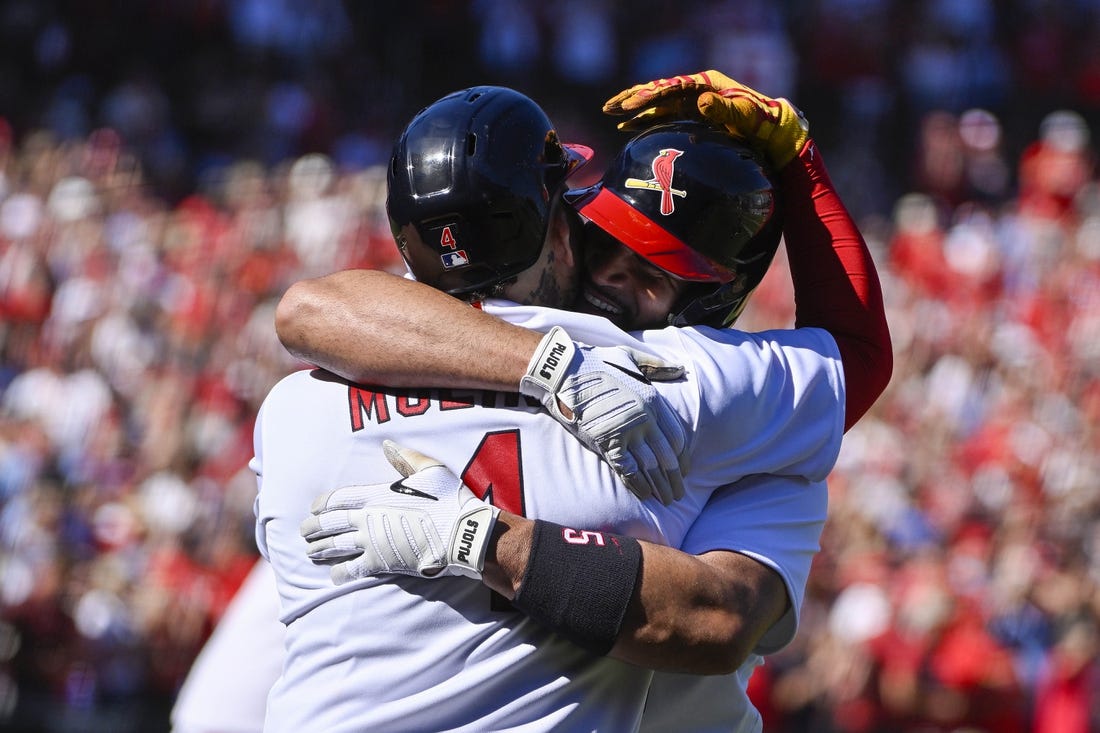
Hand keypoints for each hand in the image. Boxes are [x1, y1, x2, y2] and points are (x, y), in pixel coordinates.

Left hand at [299, 440, 499, 583]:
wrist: (461, 534)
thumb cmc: (449, 499)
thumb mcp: (430, 470)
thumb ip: (405, 457)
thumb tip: (386, 444)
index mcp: (376, 495)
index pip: (338, 498)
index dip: (322, 504)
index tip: (314, 508)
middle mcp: (368, 518)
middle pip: (330, 523)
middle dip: (313, 528)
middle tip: (304, 532)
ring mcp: (372, 542)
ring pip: (335, 546)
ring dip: (320, 550)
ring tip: (310, 553)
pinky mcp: (381, 564)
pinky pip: (352, 570)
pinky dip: (340, 573)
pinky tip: (334, 575)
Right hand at [519, 327, 687, 504]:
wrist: (565, 371)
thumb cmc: (596, 363)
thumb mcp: (631, 358)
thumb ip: (658, 367)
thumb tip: (681, 369)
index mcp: (654, 400)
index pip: (677, 437)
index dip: (682, 457)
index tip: (683, 470)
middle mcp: (645, 419)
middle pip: (667, 456)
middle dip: (674, 479)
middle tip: (678, 494)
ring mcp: (626, 432)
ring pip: (651, 467)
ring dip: (660, 487)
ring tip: (666, 500)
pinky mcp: (607, 442)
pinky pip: (628, 470)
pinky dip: (638, 485)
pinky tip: (645, 495)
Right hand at [602, 70, 809, 168]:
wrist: (772, 134)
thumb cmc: (761, 122)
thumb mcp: (745, 116)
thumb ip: (724, 109)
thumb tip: (701, 102)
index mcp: (707, 83)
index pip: (672, 87)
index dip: (651, 94)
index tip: (632, 104)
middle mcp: (697, 91)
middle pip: (659, 91)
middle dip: (633, 98)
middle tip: (610, 107)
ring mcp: (692, 104)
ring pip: (657, 104)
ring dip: (635, 110)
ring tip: (612, 114)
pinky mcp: (691, 118)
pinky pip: (663, 118)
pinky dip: (645, 121)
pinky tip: (628, 127)